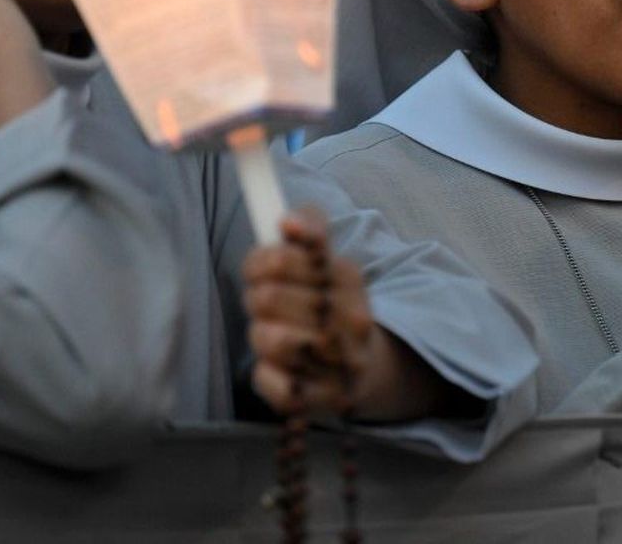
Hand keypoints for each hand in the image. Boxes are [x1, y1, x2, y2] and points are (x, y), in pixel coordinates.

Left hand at [244, 209, 377, 416]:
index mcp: (350, 278)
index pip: (282, 258)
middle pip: (268, 298)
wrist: (364, 364)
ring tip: (274, 332)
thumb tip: (287, 222)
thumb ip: (308, 227)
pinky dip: (266, 373)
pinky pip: (272, 382)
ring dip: (261, 334)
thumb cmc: (330, 303)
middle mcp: (351, 320)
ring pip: (269, 339)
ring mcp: (341, 363)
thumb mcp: (325, 257)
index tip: (262, 267)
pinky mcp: (323, 400)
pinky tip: (279, 366)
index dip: (260, 261)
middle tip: (265, 302)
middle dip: (257, 297)